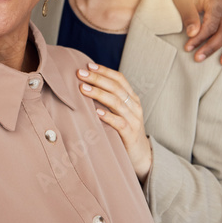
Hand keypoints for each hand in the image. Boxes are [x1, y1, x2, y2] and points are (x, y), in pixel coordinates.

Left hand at [77, 63, 152, 182]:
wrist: (141, 156)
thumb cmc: (124, 132)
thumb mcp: (119, 113)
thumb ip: (108, 101)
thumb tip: (85, 86)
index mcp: (132, 98)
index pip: (120, 79)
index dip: (105, 71)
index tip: (88, 65)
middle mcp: (134, 106)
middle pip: (116, 87)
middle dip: (97, 78)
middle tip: (80, 74)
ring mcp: (134, 120)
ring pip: (117, 102)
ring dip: (99, 93)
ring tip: (83, 89)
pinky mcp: (130, 134)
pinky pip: (119, 122)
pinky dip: (107, 116)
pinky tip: (96, 112)